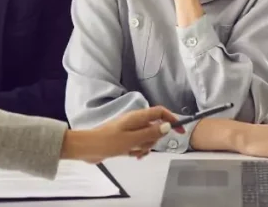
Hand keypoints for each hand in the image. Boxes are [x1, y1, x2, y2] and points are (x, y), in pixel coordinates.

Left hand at [60, 106, 182, 162]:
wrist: (88, 148)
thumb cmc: (109, 141)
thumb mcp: (132, 139)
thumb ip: (150, 133)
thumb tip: (167, 126)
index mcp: (137, 117)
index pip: (160, 112)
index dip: (171, 119)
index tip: (180, 131)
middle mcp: (135, 121)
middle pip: (155, 127)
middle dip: (154, 139)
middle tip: (143, 146)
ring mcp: (130, 130)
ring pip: (147, 137)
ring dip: (145, 147)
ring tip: (134, 152)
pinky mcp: (125, 139)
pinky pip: (138, 144)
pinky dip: (138, 150)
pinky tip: (132, 156)